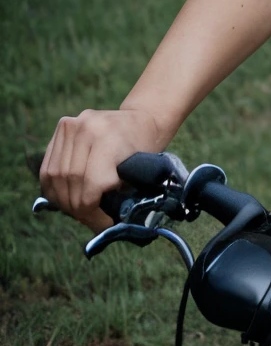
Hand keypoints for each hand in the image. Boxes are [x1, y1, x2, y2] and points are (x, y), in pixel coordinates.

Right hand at [39, 109, 171, 231]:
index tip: (104, 224)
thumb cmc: (146, 148)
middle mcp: (86, 127)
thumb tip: (100, 227)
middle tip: (90, 221)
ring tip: (78, 212)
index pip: (91, 183)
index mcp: (109, 137)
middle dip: (78, 208)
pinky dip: (54, 187)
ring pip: (54, 176)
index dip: (92, 210)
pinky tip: (65, 199)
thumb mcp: (142, 171)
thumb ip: (120, 194)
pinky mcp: (63, 128)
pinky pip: (49, 166)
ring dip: (63, 200)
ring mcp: (72, 125)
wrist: (144, 117)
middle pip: (70, 180)